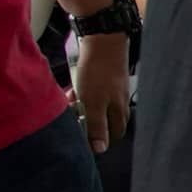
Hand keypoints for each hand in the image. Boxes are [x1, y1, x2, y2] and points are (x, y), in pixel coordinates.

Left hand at [72, 34, 130, 153]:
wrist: (104, 41)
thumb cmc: (99, 73)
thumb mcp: (93, 102)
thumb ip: (96, 126)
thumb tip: (100, 149)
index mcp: (120, 113)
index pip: (111, 136)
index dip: (96, 138)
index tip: (79, 134)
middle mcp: (120, 104)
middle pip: (104, 122)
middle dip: (87, 122)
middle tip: (73, 116)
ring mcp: (115, 92)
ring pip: (97, 108)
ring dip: (82, 108)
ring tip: (71, 100)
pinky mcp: (108, 81)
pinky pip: (94, 95)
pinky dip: (84, 96)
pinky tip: (74, 90)